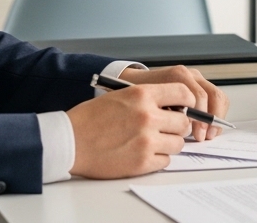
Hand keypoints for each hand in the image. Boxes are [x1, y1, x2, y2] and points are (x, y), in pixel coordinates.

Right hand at [67, 82, 192, 177]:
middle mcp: (147, 116)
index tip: (185, 107)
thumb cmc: (90, 119)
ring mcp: (146, 141)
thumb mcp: (120, 96)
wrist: (69, 142)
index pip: (183, 93)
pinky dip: (158, 158)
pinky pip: (166, 161)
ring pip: (178, 143)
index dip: (187, 102)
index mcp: (142, 95)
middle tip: (166, 129)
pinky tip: (144, 153)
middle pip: (184, 122)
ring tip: (152, 142)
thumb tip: (175, 106)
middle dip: (177, 126)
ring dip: (169, 143)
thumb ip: (148, 99)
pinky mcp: (142, 162)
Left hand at [119, 65, 229, 140]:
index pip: (199, 97)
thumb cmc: (138, 97)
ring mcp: (197, 79)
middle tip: (203, 137)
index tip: (196, 135)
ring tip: (208, 135)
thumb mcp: (145, 104)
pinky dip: (215, 115)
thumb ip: (162, 114)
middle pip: (213, 95)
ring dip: (215, 118)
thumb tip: (184, 128)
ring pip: (218, 97)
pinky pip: (215, 99)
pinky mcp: (200, 86)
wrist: (132, 82)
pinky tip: (207, 129)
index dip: (200, 119)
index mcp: (177, 76)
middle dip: (211, 120)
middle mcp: (190, 75)